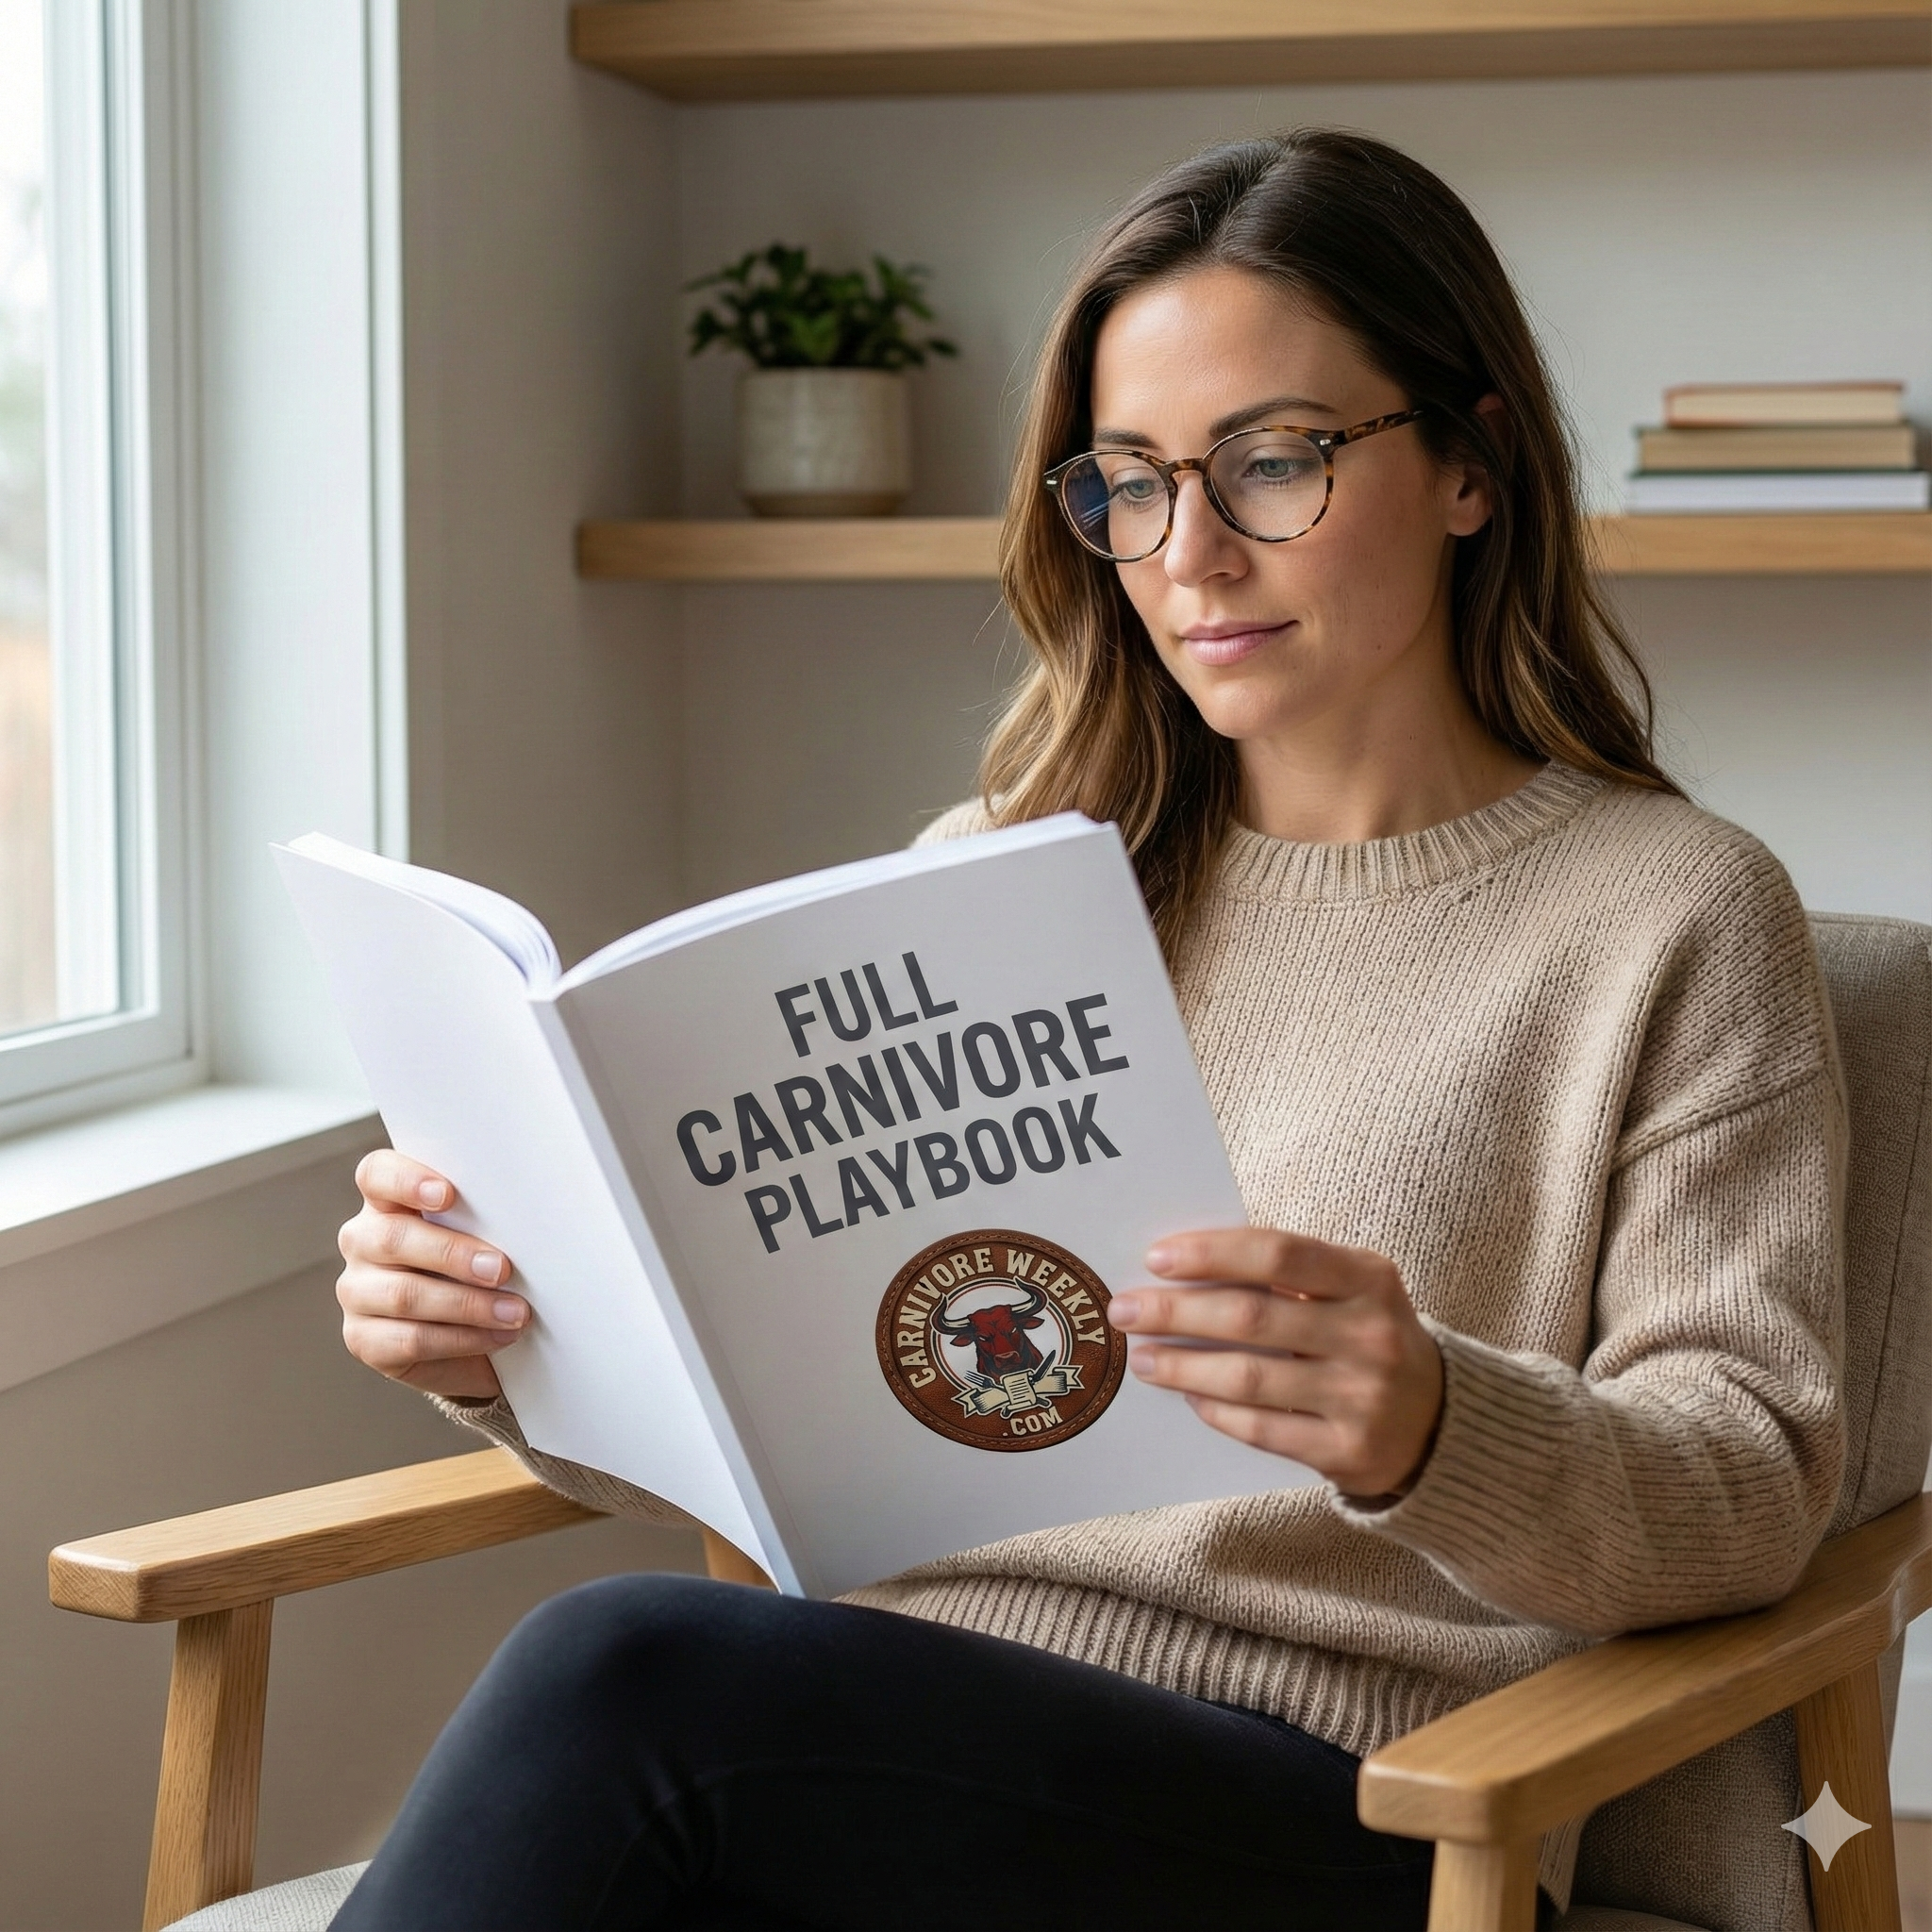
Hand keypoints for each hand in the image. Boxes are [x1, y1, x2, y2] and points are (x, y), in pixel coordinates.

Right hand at [336, 1151, 527, 1399]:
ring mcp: (357, 1291)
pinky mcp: (364, 1339)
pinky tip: (499, 1335)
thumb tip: (526, 1213)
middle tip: (501, 1268)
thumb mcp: (484, 1235)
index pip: (377, 1175)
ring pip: (403, 1294)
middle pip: (392, 1238)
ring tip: (515, 1311)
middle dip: (452, 1253)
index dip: (405, 1180)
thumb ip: (487, 1216)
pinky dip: (463, 1339)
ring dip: (468, 1304)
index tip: (447, 1194)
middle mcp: (363, 1241)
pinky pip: (411, 1339)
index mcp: (387, 1202)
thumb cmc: (481, 1269)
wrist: (475, 1342)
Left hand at [1108, 1227, 1443, 1498]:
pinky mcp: (1349, 1451)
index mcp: (1369, 1278)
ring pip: (1248, 1378)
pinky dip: (1217, 1410)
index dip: (1211, 1252)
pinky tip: (1189, 1396)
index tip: (1156, 1257)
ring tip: (1142, 1357)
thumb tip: (1186, 1268)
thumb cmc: (1369, 1337)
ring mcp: (1363, 1397)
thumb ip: (1288, 1274)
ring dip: (1182, 1365)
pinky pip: (1263, 1429)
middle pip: (1251, 1316)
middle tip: (1125, 1308)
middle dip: (1175, 1311)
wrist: (1442, 1422)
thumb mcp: (1353, 1291)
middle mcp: (1371, 1335)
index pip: (1277, 1252)